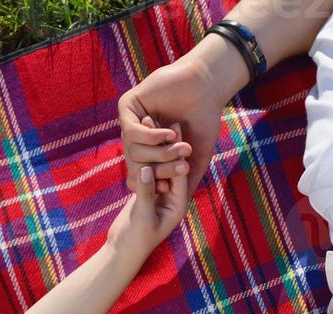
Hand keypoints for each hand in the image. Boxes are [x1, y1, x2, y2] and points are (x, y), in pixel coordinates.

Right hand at [107, 124, 190, 252]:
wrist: (122, 253)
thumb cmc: (135, 241)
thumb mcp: (142, 217)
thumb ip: (145, 194)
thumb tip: (145, 170)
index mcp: (178, 204)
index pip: (180, 173)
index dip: (177, 150)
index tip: (175, 128)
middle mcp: (172, 198)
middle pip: (172, 166)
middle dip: (169, 144)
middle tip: (168, 118)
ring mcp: (160, 194)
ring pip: (159, 166)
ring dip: (155, 146)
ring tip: (151, 122)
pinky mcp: (147, 193)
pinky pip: (147, 171)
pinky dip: (143, 155)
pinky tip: (138, 137)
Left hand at [117, 52, 224, 193]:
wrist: (205, 88)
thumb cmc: (204, 121)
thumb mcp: (197, 158)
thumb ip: (186, 179)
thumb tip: (179, 205)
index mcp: (149, 150)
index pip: (142, 176)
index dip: (155, 184)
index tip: (170, 186)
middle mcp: (136, 137)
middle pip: (137, 167)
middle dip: (161, 170)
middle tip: (183, 167)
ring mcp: (130, 122)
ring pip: (134, 152)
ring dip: (161, 153)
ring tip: (182, 146)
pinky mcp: (127, 106)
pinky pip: (131, 133)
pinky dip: (152, 137)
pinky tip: (169, 133)